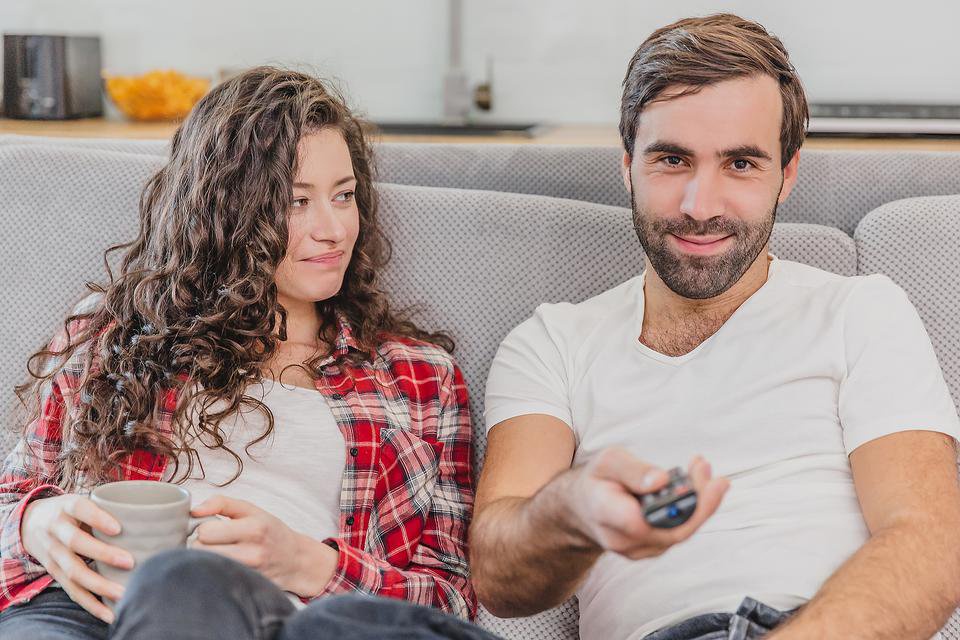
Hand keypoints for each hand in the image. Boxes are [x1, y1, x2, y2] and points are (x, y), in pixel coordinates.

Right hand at [20, 493, 134, 622]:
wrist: (30, 522)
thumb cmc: (74, 511)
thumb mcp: (86, 500)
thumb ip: (114, 507)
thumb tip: (169, 515)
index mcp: (68, 506)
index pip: (81, 509)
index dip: (98, 519)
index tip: (118, 529)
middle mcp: (56, 529)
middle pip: (76, 542)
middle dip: (102, 554)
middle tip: (130, 562)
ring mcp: (52, 552)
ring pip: (72, 571)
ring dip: (98, 585)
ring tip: (122, 594)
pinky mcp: (53, 572)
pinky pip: (71, 590)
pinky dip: (91, 604)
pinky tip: (109, 614)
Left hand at [190, 495, 337, 596]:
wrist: (295, 560)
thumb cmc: (270, 531)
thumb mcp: (252, 510)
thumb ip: (222, 503)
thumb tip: (194, 511)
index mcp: (254, 528)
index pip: (206, 532)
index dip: (205, 528)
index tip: (213, 528)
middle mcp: (252, 552)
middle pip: (201, 550)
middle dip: (202, 544)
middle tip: (214, 542)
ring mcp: (249, 573)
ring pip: (205, 565)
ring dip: (207, 559)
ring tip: (219, 553)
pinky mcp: (245, 586)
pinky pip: (215, 579)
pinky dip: (215, 571)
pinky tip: (225, 566)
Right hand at [567, 448, 728, 558]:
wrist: (583, 509)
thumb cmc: (598, 481)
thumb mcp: (608, 462)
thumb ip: (633, 470)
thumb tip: (661, 480)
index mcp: (604, 512)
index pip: (640, 520)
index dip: (671, 506)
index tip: (692, 481)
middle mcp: (622, 539)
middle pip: (670, 530)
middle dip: (699, 501)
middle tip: (710, 473)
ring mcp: (638, 549)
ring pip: (679, 532)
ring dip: (700, 502)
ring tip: (704, 470)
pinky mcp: (652, 549)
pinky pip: (678, 532)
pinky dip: (692, 509)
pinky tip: (699, 485)